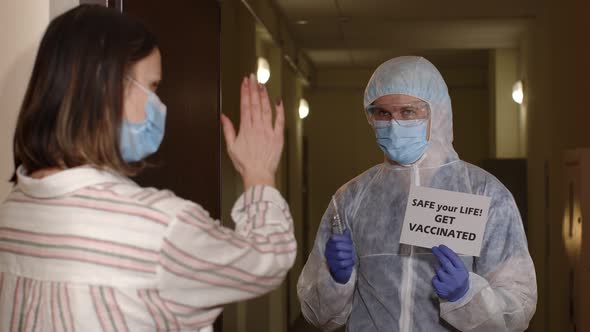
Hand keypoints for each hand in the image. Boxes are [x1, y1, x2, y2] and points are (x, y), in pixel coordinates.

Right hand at [221, 74, 284, 189]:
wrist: (258, 175)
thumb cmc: (245, 164)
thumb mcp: (231, 147)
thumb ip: (228, 130)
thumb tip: (223, 117)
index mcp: (245, 129)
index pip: (245, 105)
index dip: (244, 92)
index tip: (244, 82)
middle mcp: (257, 127)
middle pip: (255, 104)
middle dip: (253, 88)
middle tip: (253, 77)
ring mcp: (268, 131)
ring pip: (266, 109)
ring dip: (264, 95)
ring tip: (262, 85)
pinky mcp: (278, 137)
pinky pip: (280, 121)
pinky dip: (280, 110)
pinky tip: (279, 101)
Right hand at [325, 229, 355, 283]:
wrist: (342, 271)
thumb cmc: (344, 256)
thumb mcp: (346, 245)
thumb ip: (346, 238)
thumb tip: (347, 230)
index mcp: (329, 244)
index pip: (334, 237)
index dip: (344, 239)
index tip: (350, 243)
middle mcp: (327, 252)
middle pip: (337, 246)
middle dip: (348, 248)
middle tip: (352, 251)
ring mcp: (329, 260)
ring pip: (340, 255)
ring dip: (349, 256)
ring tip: (351, 257)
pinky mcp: (333, 268)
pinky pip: (342, 264)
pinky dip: (349, 262)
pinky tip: (350, 262)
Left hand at [431, 245, 468, 301]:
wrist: (460, 296)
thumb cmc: (459, 279)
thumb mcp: (461, 270)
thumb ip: (454, 263)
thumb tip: (443, 252)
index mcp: (462, 270)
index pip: (453, 258)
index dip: (446, 251)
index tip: (440, 246)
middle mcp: (455, 276)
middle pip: (445, 262)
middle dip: (438, 254)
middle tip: (434, 248)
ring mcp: (448, 283)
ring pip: (438, 270)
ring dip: (437, 267)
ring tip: (441, 269)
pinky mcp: (441, 288)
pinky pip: (434, 278)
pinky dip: (436, 277)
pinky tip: (440, 279)